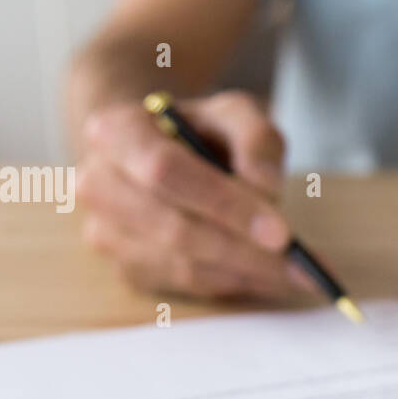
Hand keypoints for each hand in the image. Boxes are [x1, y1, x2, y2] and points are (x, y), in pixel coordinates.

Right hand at [77, 90, 309, 298]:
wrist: (156, 152)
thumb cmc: (198, 131)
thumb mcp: (234, 114)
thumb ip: (256, 138)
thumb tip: (265, 188)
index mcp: (115, 131)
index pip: (166, 171)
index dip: (224, 204)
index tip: (281, 232)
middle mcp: (98, 184)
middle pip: (174, 228)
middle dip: (243, 250)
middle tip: (299, 264)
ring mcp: (106, 232)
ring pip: (181, 265)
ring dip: (245, 274)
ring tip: (297, 273)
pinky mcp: (125, 267)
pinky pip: (184, 284)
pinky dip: (232, 283)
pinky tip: (267, 276)